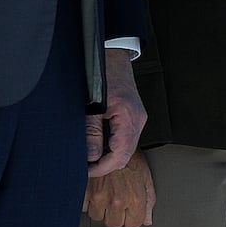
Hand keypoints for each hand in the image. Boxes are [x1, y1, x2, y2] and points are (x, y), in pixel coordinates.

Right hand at [83, 148, 155, 226]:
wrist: (109, 138)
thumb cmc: (128, 156)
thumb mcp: (145, 176)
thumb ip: (149, 200)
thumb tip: (147, 220)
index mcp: (135, 198)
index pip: (133, 225)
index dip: (131, 216)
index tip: (129, 208)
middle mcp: (117, 200)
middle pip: (113, 223)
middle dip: (115, 213)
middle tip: (116, 197)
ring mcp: (99, 196)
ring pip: (97, 216)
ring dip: (100, 206)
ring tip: (105, 190)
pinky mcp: (84, 191)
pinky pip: (83, 207)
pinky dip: (87, 199)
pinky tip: (94, 188)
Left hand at [85, 50, 145, 176]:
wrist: (114, 55)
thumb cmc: (103, 74)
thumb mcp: (93, 105)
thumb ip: (92, 132)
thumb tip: (91, 157)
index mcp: (129, 118)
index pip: (119, 155)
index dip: (102, 167)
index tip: (87, 171)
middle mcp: (138, 120)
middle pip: (125, 156)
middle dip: (106, 166)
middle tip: (86, 168)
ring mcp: (138, 118)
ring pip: (127, 149)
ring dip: (110, 157)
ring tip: (91, 159)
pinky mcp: (134, 116)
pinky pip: (127, 139)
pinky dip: (115, 147)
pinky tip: (100, 148)